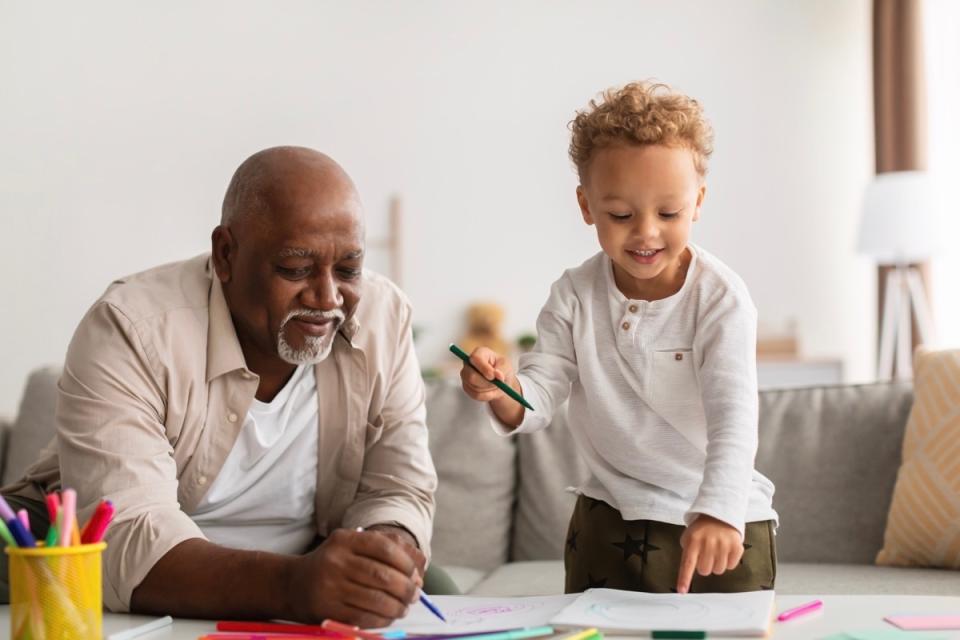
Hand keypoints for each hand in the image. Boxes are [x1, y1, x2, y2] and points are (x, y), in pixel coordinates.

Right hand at [288, 527, 421, 626]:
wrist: (294, 585)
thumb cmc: (334, 565)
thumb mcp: (353, 548)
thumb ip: (386, 551)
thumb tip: (418, 572)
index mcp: (345, 540)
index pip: (384, 547)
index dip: (406, 562)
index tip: (415, 574)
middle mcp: (336, 560)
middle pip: (382, 575)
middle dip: (406, 588)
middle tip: (414, 595)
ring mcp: (330, 586)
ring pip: (376, 599)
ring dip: (397, 607)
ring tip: (404, 608)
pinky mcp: (328, 609)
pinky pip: (363, 617)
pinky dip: (382, 620)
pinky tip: (388, 617)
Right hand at [459, 347, 516, 402]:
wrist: (501, 380)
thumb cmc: (502, 368)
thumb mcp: (506, 366)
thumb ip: (503, 369)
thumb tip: (498, 375)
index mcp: (479, 353)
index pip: (475, 359)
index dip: (483, 368)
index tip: (492, 376)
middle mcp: (468, 363)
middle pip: (471, 377)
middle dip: (487, 383)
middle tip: (498, 384)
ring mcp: (465, 375)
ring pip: (475, 388)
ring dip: (489, 389)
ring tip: (496, 385)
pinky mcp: (466, 387)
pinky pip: (476, 395)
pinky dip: (487, 395)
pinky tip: (491, 390)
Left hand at [676, 515, 742, 593]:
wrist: (719, 515)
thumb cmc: (701, 530)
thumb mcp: (689, 537)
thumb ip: (688, 554)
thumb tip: (688, 573)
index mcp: (693, 541)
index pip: (687, 563)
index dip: (684, 578)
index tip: (682, 591)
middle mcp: (708, 543)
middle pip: (705, 570)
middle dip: (704, 566)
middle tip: (706, 555)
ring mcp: (723, 544)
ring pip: (718, 570)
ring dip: (716, 564)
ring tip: (716, 551)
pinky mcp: (736, 546)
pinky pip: (731, 566)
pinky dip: (728, 561)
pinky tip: (725, 551)